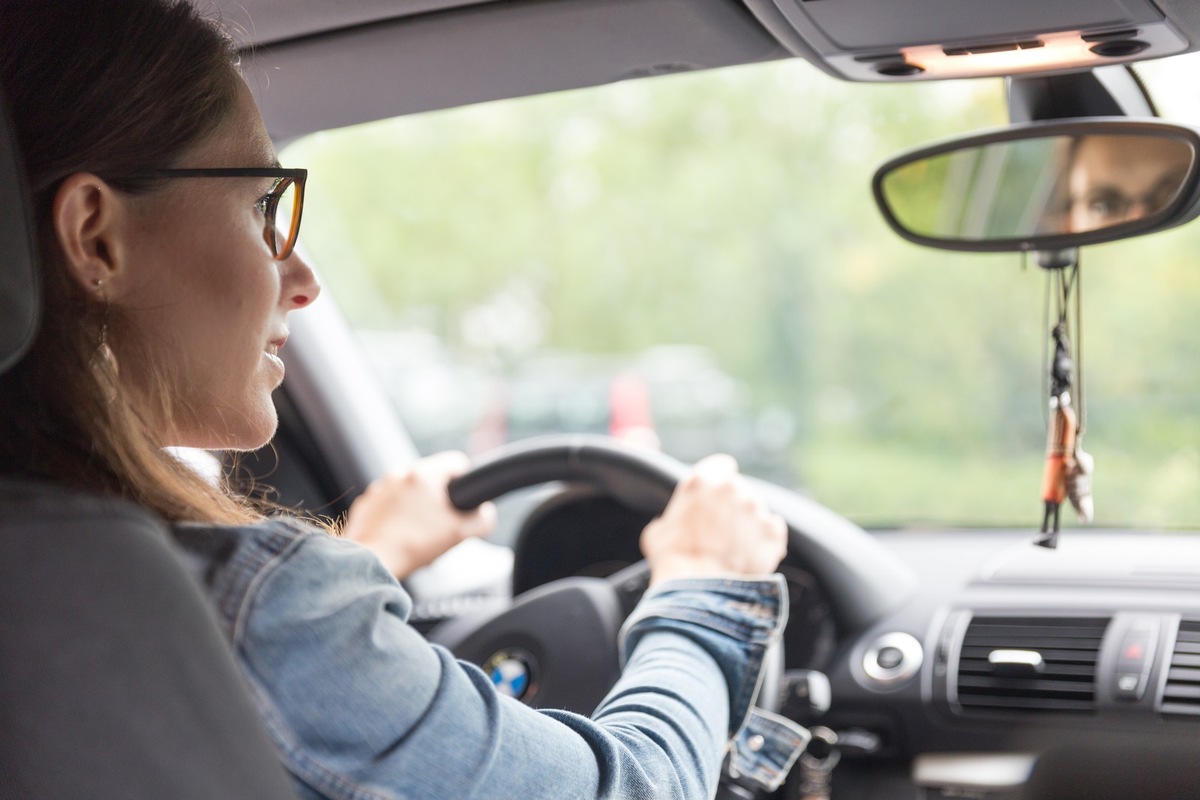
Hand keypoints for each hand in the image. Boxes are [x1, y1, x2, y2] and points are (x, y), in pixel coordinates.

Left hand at [341, 451, 496, 578]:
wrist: (374, 562)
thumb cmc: (415, 546)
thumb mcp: (462, 533)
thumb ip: (483, 519)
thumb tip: (486, 513)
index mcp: (424, 475)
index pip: (457, 462)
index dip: (466, 482)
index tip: (462, 503)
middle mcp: (399, 474)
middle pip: (432, 479)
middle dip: (439, 499)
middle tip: (441, 525)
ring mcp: (379, 488)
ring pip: (409, 491)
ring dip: (416, 506)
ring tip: (418, 534)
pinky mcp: (366, 504)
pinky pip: (388, 504)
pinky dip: (395, 516)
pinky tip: (399, 535)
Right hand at [641, 454, 786, 585]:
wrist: (697, 591)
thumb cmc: (673, 561)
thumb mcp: (657, 532)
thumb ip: (669, 519)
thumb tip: (667, 525)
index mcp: (702, 481)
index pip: (722, 465)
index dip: (720, 479)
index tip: (718, 494)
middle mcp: (732, 489)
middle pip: (740, 489)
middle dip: (734, 505)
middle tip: (723, 529)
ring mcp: (755, 509)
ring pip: (757, 509)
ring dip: (749, 523)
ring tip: (735, 547)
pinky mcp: (773, 532)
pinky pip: (774, 529)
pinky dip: (766, 539)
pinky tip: (751, 553)